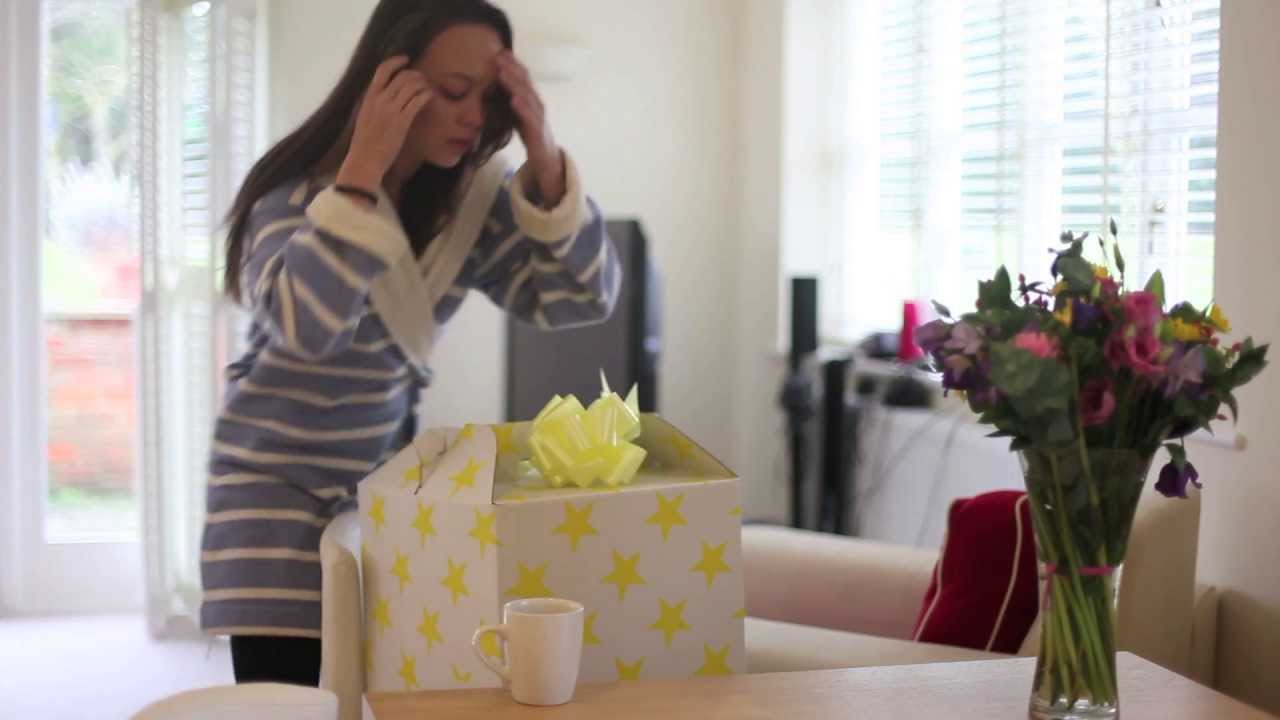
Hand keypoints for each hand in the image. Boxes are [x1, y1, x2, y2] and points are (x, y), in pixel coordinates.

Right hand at [338, 55, 432, 196]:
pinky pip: (417, 101)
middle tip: (423, 79)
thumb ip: (373, 104)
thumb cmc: (365, 142)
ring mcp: (391, 110)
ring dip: (423, 83)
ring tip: (428, 88)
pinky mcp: (402, 121)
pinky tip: (430, 97)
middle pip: (402, 76)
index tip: (406, 59)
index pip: (382, 70)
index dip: (396, 61)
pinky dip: (426, 95)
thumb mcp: (365, 116)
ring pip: (411, 86)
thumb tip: (382, 95)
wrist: (364, 160)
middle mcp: (379, 100)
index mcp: (369, 97)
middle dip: (416, 74)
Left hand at [497, 51, 564, 204]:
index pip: (522, 78)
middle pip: (525, 83)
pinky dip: (522, 108)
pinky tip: (513, 100)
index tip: (499, 52)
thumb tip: (489, 89)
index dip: (512, 64)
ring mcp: (539, 118)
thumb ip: (508, 102)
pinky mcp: (538, 132)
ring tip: (502, 73)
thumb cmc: (531, 135)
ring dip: (514, 84)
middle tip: (498, 57)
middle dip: (512, 68)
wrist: (546, 158)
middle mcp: (537, 105)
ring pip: (527, 97)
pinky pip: (530, 118)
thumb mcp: (517, 115)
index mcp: (531, 99)